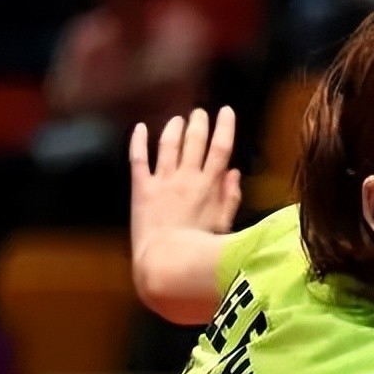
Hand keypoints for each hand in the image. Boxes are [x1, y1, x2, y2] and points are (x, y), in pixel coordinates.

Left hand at [130, 107, 240, 264]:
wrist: (167, 262)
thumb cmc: (200, 250)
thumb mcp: (225, 224)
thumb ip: (230, 196)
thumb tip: (234, 172)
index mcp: (210, 186)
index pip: (220, 148)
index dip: (224, 127)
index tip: (226, 111)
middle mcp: (187, 178)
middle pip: (194, 141)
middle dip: (199, 123)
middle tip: (200, 113)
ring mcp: (163, 181)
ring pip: (169, 145)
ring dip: (174, 129)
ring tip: (178, 119)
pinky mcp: (141, 189)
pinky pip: (139, 159)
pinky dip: (138, 141)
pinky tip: (140, 128)